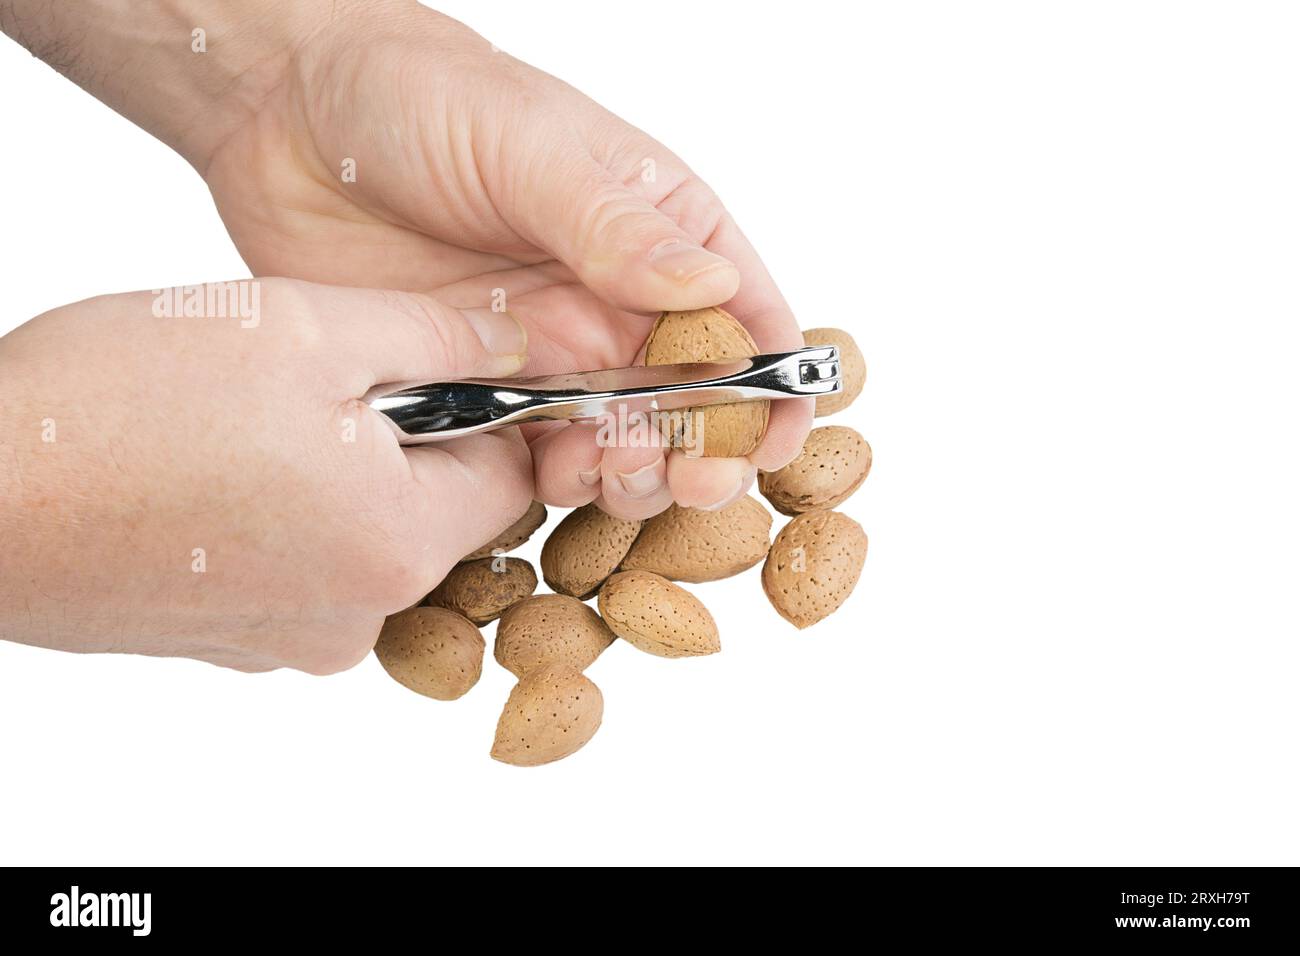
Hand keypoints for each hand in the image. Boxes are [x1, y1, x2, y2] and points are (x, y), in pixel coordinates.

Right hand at [0, 280, 530, 671]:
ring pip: (366, 535)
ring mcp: (293, 640)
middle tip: (310, 387)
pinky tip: (212, 473)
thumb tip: (520, 345)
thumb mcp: (306, 327)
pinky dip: (281, 517)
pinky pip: (303, 567)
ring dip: (334, 475)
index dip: (481, 410)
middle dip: (400, 440)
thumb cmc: (125, 405)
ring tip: (247, 427)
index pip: (510, 477)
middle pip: (438, 512)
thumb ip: (436, 335)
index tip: (422, 366)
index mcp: (398, 545)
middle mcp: (361, 616)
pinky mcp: (235, 642)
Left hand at [196, 3, 813, 517]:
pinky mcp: (485, 388)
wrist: (285, 114)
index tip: (774, 438)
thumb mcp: (530, 147)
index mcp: (657, 228)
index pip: (745, 314)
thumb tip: (712, 286)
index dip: (773, 383)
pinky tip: (549, 478)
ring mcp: (551, 349)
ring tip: (609, 474)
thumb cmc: (421, 95)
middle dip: (704, 448)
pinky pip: (536, 454)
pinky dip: (556, 481)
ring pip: (622, 439)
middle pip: (692, 398)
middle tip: (686, 478)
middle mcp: (614, 298)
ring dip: (632, 473)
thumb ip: (615, 227)